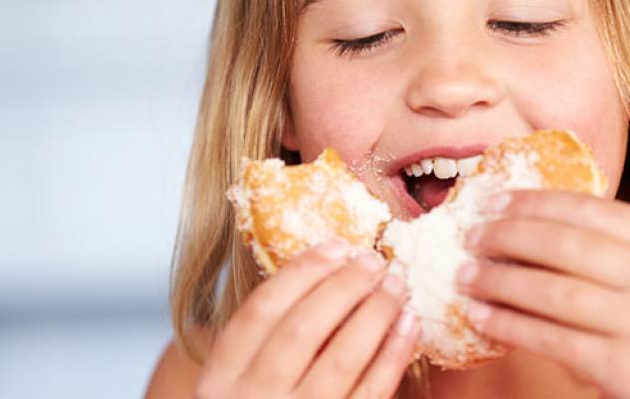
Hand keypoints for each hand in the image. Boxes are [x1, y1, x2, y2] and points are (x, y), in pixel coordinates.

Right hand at [196, 242, 420, 398]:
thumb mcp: (241, 385)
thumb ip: (268, 341)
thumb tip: (326, 269)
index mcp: (219, 382)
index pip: (259, 312)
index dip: (301, 273)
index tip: (336, 245)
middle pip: (302, 329)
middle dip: (344, 287)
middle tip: (375, 260)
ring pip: (342, 358)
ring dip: (375, 314)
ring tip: (397, 285)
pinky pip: (372, 393)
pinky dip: (394, 355)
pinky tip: (410, 325)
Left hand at [456, 190, 629, 398]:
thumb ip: (629, 255)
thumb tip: (541, 229)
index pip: (593, 209)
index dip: (535, 201)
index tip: (495, 200)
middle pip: (566, 243)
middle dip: (508, 234)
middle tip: (470, 234)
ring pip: (552, 290)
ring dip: (498, 279)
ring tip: (464, 274)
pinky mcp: (628, 371)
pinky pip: (552, 340)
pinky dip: (509, 326)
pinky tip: (482, 317)